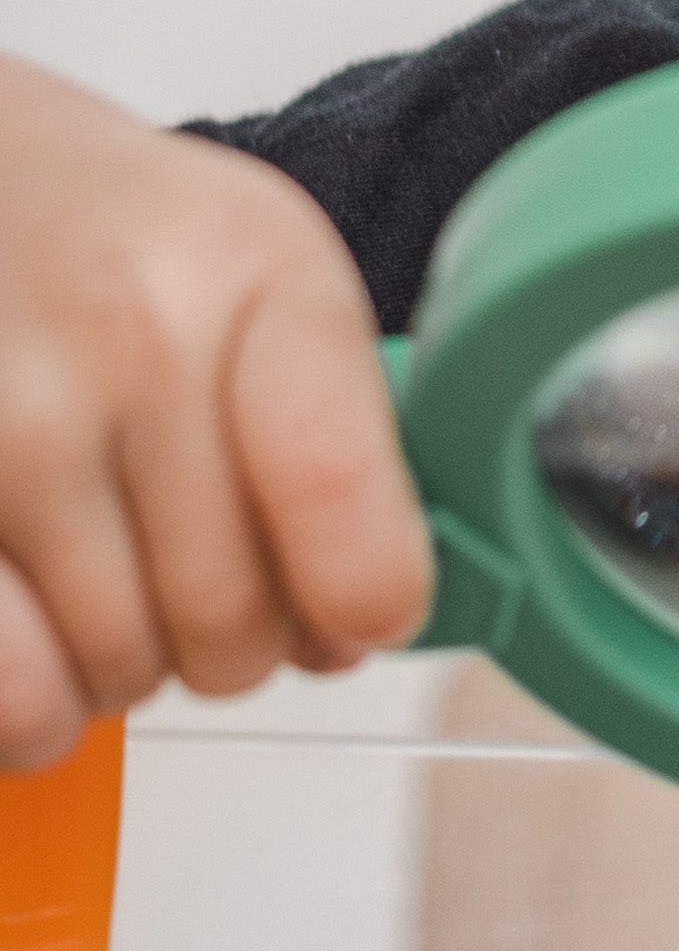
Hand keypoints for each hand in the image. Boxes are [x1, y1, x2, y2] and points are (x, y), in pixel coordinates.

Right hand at [0, 52, 429, 763]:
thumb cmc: (131, 249)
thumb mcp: (271, 277)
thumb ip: (341, 438)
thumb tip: (367, 624)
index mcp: (257, 270)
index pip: (336, 485)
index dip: (369, 597)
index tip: (366, 612)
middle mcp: (130, 337)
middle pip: (233, 615)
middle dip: (242, 638)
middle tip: (216, 579)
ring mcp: (10, 417)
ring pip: (122, 665)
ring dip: (135, 661)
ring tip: (122, 573)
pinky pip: (14, 689)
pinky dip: (36, 701)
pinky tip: (44, 634)